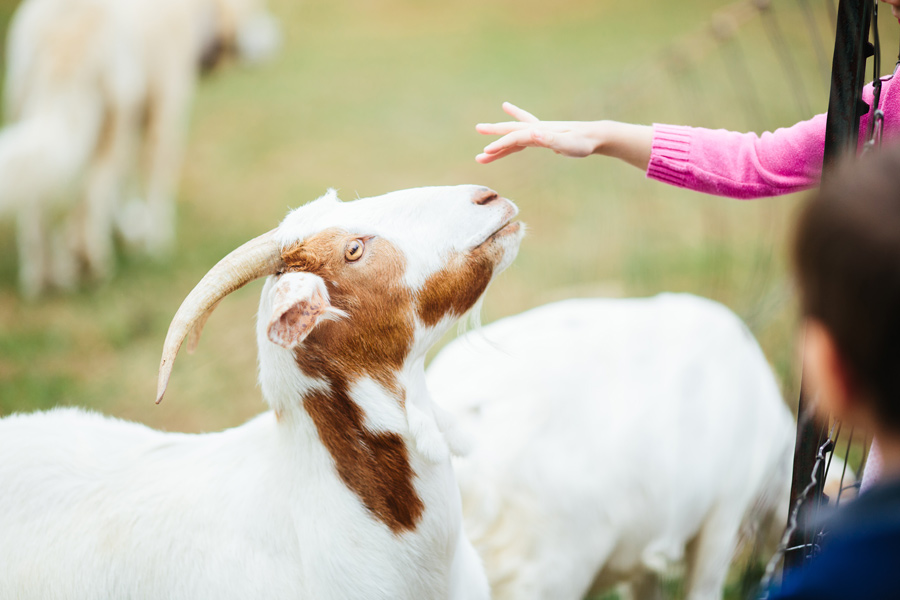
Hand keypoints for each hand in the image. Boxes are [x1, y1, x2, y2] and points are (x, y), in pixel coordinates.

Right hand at [475, 102, 602, 163]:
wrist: (595, 136)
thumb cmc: (583, 143)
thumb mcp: (568, 144)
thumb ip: (550, 139)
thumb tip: (533, 133)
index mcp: (540, 131)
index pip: (515, 137)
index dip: (500, 145)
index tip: (485, 152)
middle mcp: (537, 129)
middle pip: (511, 129)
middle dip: (495, 131)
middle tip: (478, 128)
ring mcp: (540, 132)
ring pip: (515, 136)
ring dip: (500, 140)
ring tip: (484, 144)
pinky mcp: (543, 137)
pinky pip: (524, 137)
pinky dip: (514, 139)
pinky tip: (511, 142)